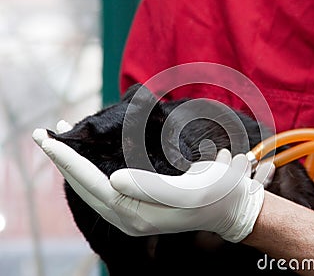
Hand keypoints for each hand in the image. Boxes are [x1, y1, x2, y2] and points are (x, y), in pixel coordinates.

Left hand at [32, 120, 274, 242]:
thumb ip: (150, 187)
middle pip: (85, 187)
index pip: (92, 185)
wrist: (231, 207)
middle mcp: (129, 216)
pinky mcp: (138, 204)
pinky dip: (90, 169)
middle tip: (44, 135)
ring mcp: (132, 211)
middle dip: (64, 161)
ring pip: (92, 187)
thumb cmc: (215, 194)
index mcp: (138, 214)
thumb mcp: (190, 190)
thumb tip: (112, 179)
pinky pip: (104, 186)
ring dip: (74, 164)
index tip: (48, 139)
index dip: (69, 161)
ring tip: (61, 141)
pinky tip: (87, 156)